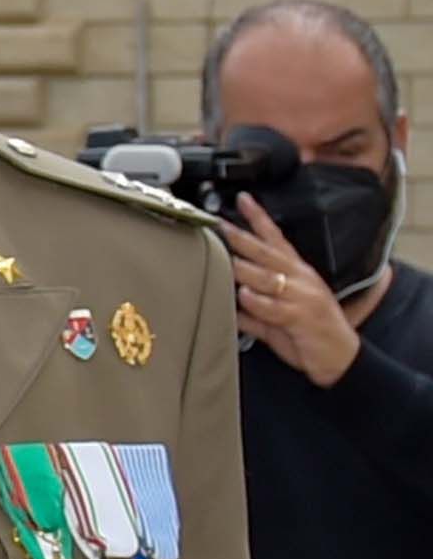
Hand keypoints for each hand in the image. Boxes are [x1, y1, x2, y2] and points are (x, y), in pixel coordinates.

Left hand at [230, 199, 362, 383]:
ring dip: (245, 267)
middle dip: (242, 237)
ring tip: (222, 257)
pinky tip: (243, 295)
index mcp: (296, 274)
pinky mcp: (302, 317)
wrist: (340, 358)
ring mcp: (302, 297)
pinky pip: (276, 307)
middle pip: (267, 253)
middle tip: (219, 223)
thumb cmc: (308, 335)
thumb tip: (226, 302)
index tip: (243, 199)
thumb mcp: (275, 319)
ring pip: (269, 277)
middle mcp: (300, 280)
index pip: (276, 239)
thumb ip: (251, 310)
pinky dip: (258, 301)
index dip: (260, 219)